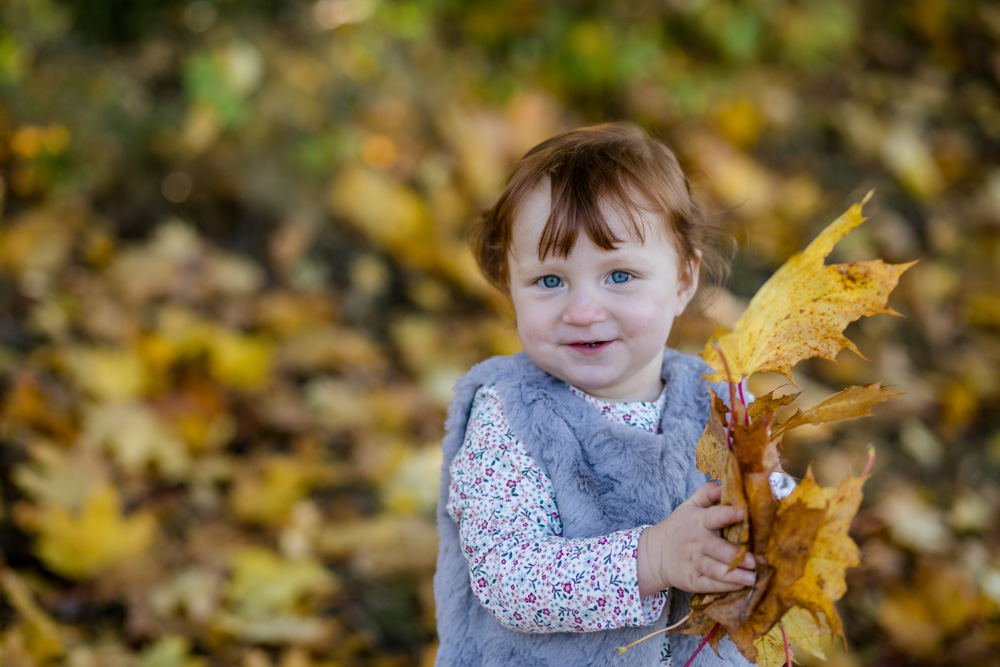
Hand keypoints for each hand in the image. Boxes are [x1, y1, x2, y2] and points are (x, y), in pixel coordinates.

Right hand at [637, 482, 755, 596]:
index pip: (714, 516)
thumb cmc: (679, 527)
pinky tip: (741, 587)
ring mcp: (694, 563)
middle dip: (736, 555)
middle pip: (717, 549)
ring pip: (715, 570)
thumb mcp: (689, 505)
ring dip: (734, 575)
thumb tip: (728, 484)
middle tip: (754, 560)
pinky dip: (725, 587)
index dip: (728, 514)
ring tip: (752, 578)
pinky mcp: (693, 580)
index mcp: (698, 521)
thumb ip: (708, 493)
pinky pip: (710, 585)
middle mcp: (697, 542)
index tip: (743, 512)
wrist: (654, 554)